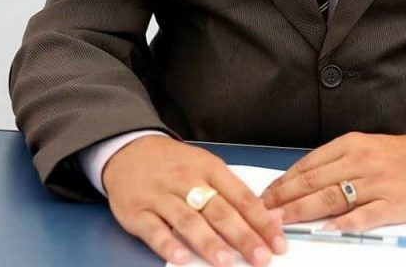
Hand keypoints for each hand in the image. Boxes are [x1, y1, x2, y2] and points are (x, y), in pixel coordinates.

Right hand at [102, 135, 286, 265]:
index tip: (276, 241)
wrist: (129, 150)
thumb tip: (266, 218)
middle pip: (219, 210)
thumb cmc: (174, 164)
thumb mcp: (205, 167)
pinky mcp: (137, 212)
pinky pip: (154, 230)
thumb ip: (232, 192)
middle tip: (260, 257)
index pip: (240, 196)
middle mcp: (187, 180)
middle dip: (242, 236)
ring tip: (227, 261)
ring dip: (209, 242)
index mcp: (209, 168)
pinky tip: (181, 258)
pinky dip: (168, 245)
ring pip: (189, 220)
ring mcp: (161, 196)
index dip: (260, 220)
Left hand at [260, 132, 405, 230]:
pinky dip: (343, 223)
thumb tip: (299, 179)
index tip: (267, 194)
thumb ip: (334, 162)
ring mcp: (376, 183)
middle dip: (286, 198)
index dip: (285, 181)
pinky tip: (326, 229)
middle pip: (315, 182)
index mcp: (351, 144)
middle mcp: (361, 161)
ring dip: (304, 211)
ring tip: (283, 222)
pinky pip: (363, 215)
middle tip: (265, 211)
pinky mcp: (392, 204)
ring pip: (333, 197)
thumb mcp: (363, 147)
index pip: (310, 164)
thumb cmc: (395, 155)